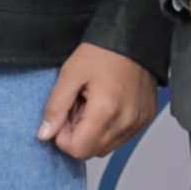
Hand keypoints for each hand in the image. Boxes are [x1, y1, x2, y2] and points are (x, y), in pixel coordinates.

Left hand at [37, 42, 160, 161]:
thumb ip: (56, 107)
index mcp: (105, 111)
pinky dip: (109, 128)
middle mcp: (125, 122)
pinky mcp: (145, 119)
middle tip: (77, 107)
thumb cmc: (102, 52)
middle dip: (78, 135)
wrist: (133, 38)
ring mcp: (138, 122)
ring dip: (93, 133)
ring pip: (106, 147)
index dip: (63, 137)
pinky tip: (107, 105)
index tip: (64, 115)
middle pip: (91, 151)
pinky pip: (121, 138)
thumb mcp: (70, 74)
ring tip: (92, 105)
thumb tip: (44, 134)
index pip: (78, 149)